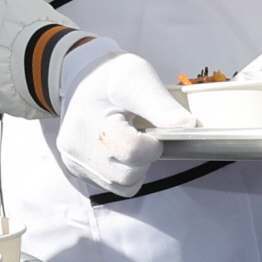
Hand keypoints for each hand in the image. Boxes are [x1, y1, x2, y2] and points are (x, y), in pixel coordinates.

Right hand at [55, 49, 195, 198]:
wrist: (82, 79)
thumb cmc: (109, 76)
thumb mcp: (137, 77)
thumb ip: (160, 103)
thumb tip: (187, 125)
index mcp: (88, 120)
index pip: (133, 151)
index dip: (154, 143)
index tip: (153, 129)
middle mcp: (75, 147)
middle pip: (129, 174)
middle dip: (145, 157)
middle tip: (142, 133)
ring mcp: (74, 161)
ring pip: (123, 185)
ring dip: (136, 167)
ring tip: (130, 140)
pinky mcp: (77, 170)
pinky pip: (114, 185)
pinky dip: (125, 172)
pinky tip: (121, 150)